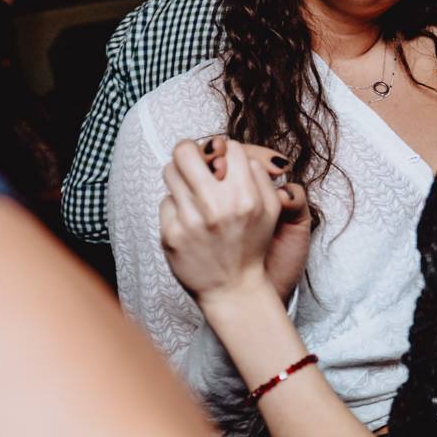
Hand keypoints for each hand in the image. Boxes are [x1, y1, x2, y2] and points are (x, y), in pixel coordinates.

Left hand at [159, 139, 308, 312]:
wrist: (233, 289)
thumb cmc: (251, 246)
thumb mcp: (271, 210)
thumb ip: (259, 176)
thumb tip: (233, 152)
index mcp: (245, 196)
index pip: (228, 147)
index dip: (226, 154)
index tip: (223, 166)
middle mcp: (217, 205)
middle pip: (186, 151)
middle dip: (190, 152)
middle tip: (192, 162)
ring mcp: (191, 220)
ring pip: (170, 171)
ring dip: (180, 177)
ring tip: (191, 192)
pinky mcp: (171, 233)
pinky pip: (165, 201)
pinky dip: (176, 208)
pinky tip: (188, 222)